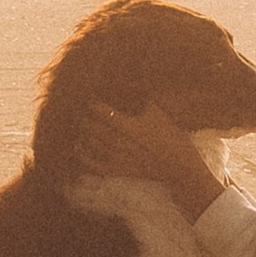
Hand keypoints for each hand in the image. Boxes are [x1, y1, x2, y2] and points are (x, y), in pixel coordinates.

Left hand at [84, 103, 225, 215]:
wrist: (177, 166)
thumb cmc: (170, 137)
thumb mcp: (158, 113)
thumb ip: (143, 99)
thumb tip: (135, 86)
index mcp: (127, 125)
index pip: (101, 112)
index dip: (93, 105)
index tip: (90, 101)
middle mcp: (118, 141)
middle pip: (92, 127)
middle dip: (84, 118)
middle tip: (81, 112)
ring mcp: (116, 157)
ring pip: (91, 143)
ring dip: (82, 134)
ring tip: (79, 126)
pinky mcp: (118, 171)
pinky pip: (94, 165)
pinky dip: (83, 157)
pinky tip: (78, 149)